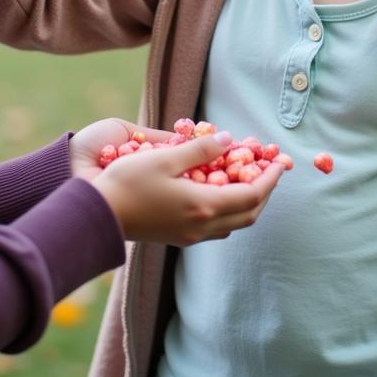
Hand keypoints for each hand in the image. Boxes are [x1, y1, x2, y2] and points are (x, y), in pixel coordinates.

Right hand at [82, 124, 284, 245]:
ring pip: (233, 223)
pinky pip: (216, 226)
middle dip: (264, 192)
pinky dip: (228, 208)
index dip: (270, 179)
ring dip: (247, 202)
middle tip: (268, 170)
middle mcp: (202, 226)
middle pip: (249, 213)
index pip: (252, 195)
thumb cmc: (127, 183)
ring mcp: (190, 235)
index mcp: (203, 205)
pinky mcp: (178, 237)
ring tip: (247, 178)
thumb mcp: (165, 158)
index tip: (278, 162)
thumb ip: (200, 149)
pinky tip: (218, 191)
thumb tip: (229, 139)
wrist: (98, 216)